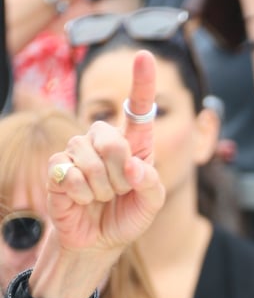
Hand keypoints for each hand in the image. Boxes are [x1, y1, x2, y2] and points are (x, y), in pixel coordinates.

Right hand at [46, 49, 164, 259]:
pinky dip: (82, 194)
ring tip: (101, 197)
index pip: (138, 109)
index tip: (145, 56)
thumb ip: (152, 184)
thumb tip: (133, 167)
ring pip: (90, 159)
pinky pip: (71, 174)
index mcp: (133, 146)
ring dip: (101, 188)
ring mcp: (78, 151)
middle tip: (119, 191)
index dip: (142, 83)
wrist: (99, 241)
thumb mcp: (151, 204)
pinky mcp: (58, 167)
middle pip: (112, 140)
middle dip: (120, 175)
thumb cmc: (126, 216)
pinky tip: (82, 200)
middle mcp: (104, 141)